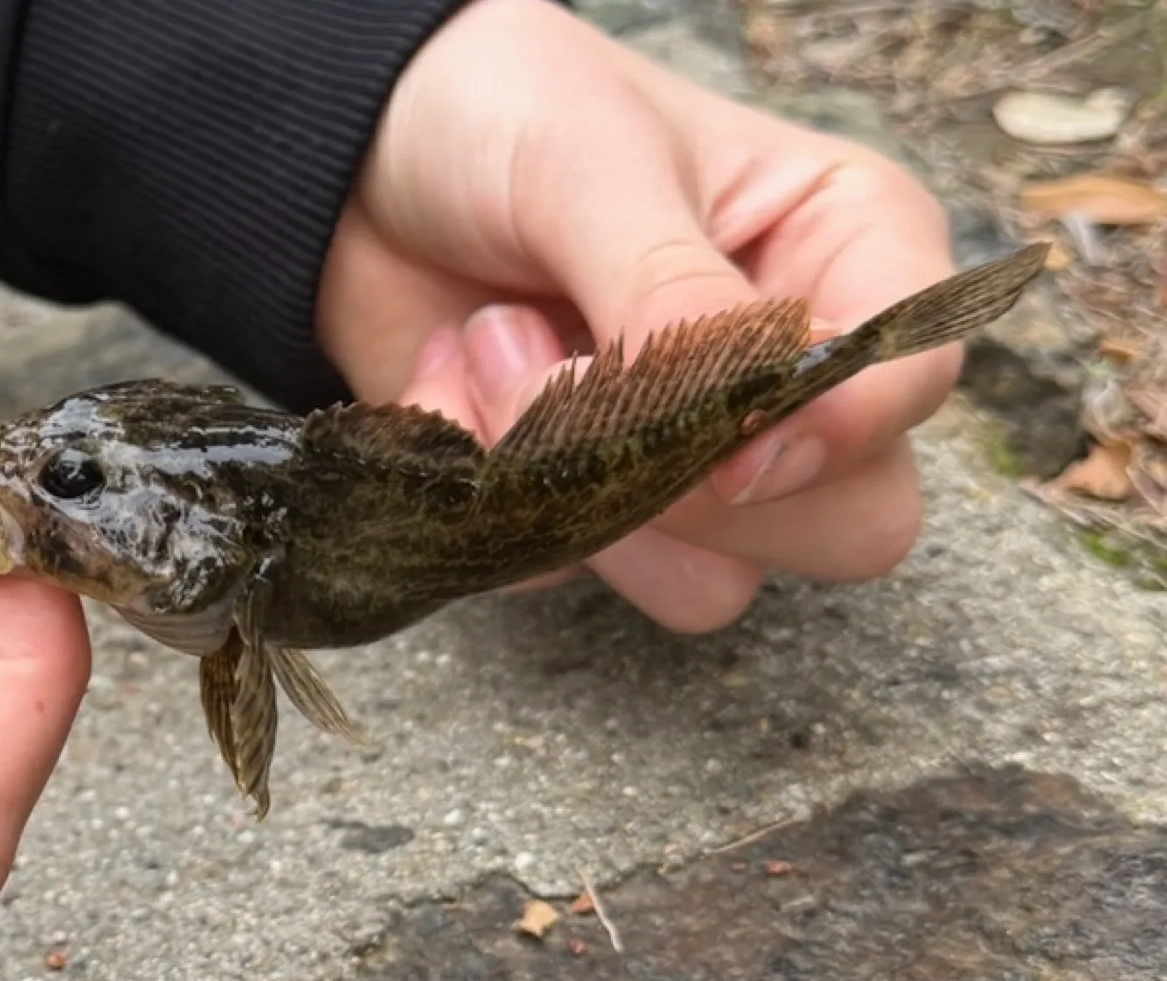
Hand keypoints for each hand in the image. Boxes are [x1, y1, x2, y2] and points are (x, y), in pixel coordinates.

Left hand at [318, 0, 957, 632]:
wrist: (356, 166)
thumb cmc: (505, 115)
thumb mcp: (596, 164)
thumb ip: (675, 295)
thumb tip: (756, 425)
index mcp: (844, 253)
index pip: (910, 383)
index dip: (836, 429)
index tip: (730, 434)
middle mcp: (789, 378)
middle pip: (845, 524)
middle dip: (698, 482)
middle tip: (581, 368)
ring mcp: (691, 460)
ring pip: (709, 580)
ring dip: (578, 487)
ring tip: (496, 346)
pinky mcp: (588, 508)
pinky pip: (567, 567)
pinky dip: (493, 498)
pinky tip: (456, 382)